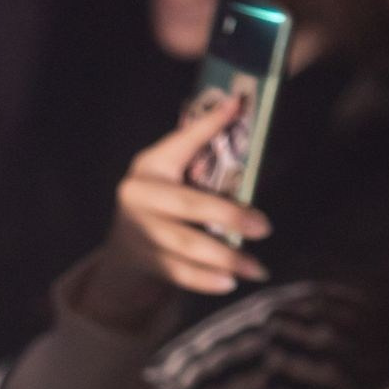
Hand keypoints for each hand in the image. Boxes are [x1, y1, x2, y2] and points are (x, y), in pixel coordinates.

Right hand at [72, 91, 274, 330]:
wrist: (124, 249)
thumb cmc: (163, 204)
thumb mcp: (171, 174)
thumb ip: (198, 160)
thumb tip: (243, 130)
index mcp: (151, 165)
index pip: (182, 141)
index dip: (208, 125)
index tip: (236, 105)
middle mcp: (140, 196)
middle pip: (189, 204)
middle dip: (229, 216)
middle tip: (264, 227)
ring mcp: (140, 232)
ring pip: (187, 245)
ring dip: (225, 258)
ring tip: (258, 268)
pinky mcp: (146, 261)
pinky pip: (180, 273)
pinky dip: (206, 280)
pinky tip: (230, 283)